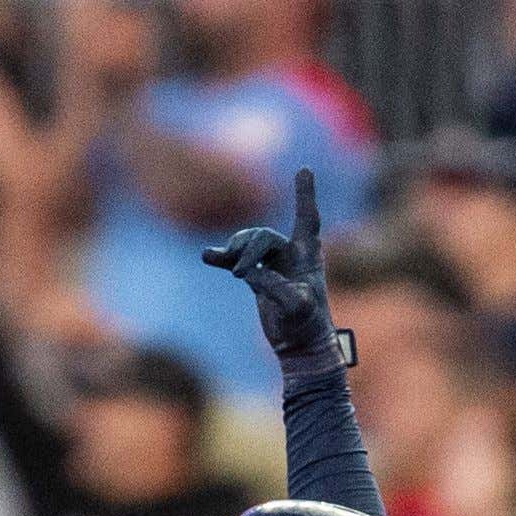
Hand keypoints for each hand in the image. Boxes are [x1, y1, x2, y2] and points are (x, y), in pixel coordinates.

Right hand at [204, 169, 337, 363]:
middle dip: (247, 248)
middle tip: (238, 272)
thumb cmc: (307, 325)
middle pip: (263, 236)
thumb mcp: (297, 306)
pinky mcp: (256, 277)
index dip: (304, 196)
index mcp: (307, 256)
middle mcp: (290, 255)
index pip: (307, 219)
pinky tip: (208, 256)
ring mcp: (271, 264)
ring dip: (232, 249)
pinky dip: (222, 258)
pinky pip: (235, 261)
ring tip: (220, 260)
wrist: (300, 345)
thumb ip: (275, 286)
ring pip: (247, 245)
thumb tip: (249, 272)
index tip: (304, 169)